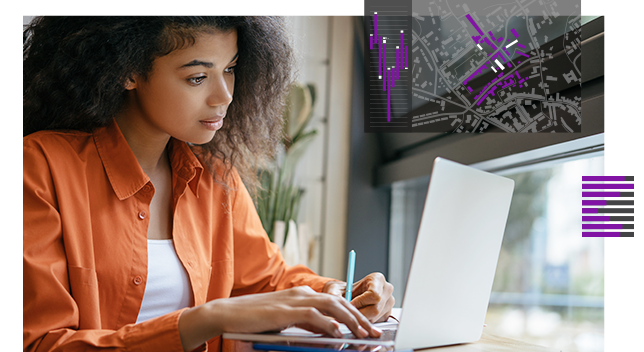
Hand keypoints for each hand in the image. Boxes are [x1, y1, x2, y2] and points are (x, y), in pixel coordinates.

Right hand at [178, 286, 381, 350]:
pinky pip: (311, 315)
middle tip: (374, 332)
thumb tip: (329, 331)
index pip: (336, 302)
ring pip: (330, 306)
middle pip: (339, 302)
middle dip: (359, 318)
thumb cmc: (255, 319)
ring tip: (362, 333)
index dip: (355, 314)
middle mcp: (302, 293)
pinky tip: (337, 332)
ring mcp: (293, 300)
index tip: (368, 327)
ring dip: (349, 320)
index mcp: (303, 294)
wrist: (228, 313)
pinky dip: (326, 323)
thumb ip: (307, 323)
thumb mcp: (287, 320)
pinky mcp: (284, 311)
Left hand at [323, 272, 394, 322]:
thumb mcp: (335, 289)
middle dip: (359, 314)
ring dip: (361, 320)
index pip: (374, 295)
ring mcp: (389, 303)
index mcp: (377, 279)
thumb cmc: (343, 290)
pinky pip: (376, 322)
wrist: (347, 295)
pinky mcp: (387, 314)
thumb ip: (334, 294)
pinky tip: (357, 318)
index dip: (360, 302)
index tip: (349, 305)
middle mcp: (386, 290)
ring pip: (375, 317)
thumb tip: (333, 302)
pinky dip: (364, 323)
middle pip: (375, 308)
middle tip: (346, 315)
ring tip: (349, 316)